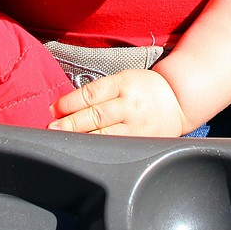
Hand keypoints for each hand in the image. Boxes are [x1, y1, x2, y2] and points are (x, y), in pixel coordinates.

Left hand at [49, 68, 186, 136]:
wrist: (179, 99)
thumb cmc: (145, 87)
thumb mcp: (124, 78)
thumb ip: (100, 91)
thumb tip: (68, 105)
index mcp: (124, 83)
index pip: (92, 93)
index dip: (70, 102)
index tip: (53, 109)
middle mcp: (130, 104)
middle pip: (96, 115)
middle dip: (70, 123)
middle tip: (51, 128)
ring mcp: (137, 125)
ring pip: (105, 134)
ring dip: (81, 138)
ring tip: (63, 139)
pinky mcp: (142, 141)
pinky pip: (118, 146)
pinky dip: (100, 149)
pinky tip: (86, 150)